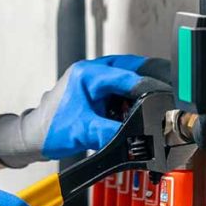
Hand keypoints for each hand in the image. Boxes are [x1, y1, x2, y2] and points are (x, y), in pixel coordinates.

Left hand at [0, 54, 171, 167]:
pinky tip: (142, 108)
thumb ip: (111, 132)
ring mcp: (95, 80)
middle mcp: (92, 71)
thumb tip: (136, 136)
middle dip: (152, 79)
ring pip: (129, 77)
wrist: (34, 137)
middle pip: (132, 69)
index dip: (149, 85)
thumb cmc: (50, 129)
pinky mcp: (97, 91)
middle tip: (170, 90)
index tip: (167, 95)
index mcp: (87, 74)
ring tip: (160, 100)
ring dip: (143, 87)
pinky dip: (134, 96)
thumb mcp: (84, 132)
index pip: (127, 75)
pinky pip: (123, 88)